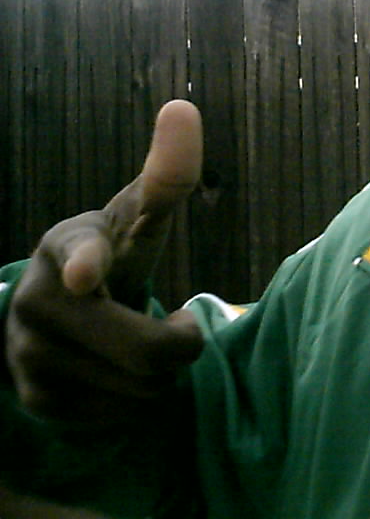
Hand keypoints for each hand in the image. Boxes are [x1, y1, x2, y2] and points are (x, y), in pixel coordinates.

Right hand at [5, 100, 206, 424]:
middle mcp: (40, 301)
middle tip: (181, 325)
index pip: (82, 253)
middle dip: (181, 345)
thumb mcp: (137, 217)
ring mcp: (31, 356)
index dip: (87, 264)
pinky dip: (138, 400)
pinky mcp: (38, 403)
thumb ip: (166, 175)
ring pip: (143, 391)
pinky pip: (124, 416)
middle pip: (147, 353)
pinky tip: (119, 374)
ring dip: (162, 376)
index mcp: (69, 244)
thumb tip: (182, 108)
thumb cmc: (110, 254)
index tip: (86, 276)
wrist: (51, 315)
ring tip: (142, 346)